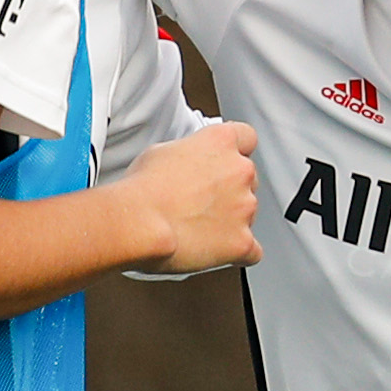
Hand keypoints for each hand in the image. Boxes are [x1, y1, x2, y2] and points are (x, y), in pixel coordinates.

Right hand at [125, 119, 261, 272]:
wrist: (138, 222)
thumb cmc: (142, 189)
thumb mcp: (161, 152)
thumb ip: (188, 154)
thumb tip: (187, 165)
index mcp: (221, 142)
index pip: (246, 138)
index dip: (235, 153)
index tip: (227, 163)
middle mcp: (240, 172)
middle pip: (249, 179)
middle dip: (230, 191)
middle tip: (202, 203)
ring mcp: (245, 207)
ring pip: (249, 214)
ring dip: (231, 221)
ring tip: (198, 229)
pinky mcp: (242, 241)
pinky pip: (252, 250)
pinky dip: (237, 252)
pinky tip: (216, 251)